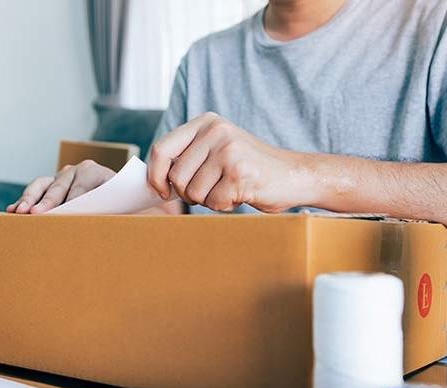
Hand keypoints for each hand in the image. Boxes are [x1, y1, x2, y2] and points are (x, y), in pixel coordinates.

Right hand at [6, 160, 114, 213]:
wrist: (121, 194)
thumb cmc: (122, 203)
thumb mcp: (123, 206)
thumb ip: (112, 210)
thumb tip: (103, 223)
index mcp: (95, 172)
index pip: (80, 186)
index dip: (71, 200)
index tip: (62, 212)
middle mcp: (75, 171)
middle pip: (58, 186)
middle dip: (46, 201)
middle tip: (35, 214)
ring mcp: (60, 177)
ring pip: (41, 185)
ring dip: (29, 199)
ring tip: (18, 212)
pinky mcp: (50, 186)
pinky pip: (35, 192)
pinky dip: (24, 201)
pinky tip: (12, 211)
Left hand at [147, 112, 310, 212]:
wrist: (294, 175)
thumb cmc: (251, 168)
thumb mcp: (217, 149)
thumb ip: (189, 156)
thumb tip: (152, 180)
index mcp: (206, 122)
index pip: (162, 149)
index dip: (155, 175)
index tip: (161, 191)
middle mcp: (216, 131)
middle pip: (176, 176)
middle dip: (188, 193)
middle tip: (210, 191)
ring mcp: (228, 150)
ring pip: (193, 192)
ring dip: (208, 200)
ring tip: (229, 188)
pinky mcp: (239, 173)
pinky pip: (213, 202)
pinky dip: (224, 205)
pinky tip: (241, 193)